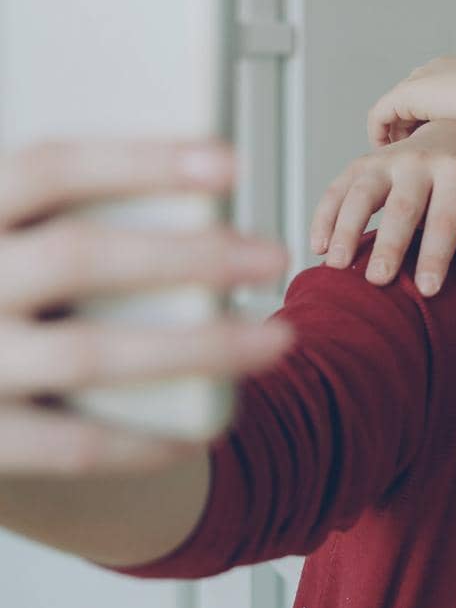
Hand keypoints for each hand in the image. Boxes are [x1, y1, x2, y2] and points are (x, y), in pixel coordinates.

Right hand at [0, 140, 291, 475]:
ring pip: (88, 353)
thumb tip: (206, 211)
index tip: (232, 164)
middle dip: (190, 254)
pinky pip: (72, 445)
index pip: (49, 169)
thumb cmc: (5, 294)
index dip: (141, 161)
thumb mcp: (16, 244)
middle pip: (78, 255)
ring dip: (197, 348)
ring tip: (277, 341)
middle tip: (274, 257)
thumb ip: (67, 224)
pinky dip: (145, 439)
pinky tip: (208, 429)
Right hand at [311, 120, 455, 295]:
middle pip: (402, 208)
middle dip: (389, 245)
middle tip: (378, 280)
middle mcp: (420, 162)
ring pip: (361, 194)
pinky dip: (324, 217)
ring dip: (346, 229)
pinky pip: (337, 188)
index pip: (446, 219)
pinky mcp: (361, 163)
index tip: (427, 290)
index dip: (436, 255)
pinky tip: (319, 247)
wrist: (452, 133)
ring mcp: (387, 160)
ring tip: (338, 265)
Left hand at [366, 53, 455, 148]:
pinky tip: (387, 156)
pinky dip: (381, 134)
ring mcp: (424, 79)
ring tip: (398, 158)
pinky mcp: (406, 94)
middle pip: (418, 95)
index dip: (438, 119)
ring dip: (396, 131)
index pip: (445, 90)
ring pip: (399, 106)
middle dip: (414, 122)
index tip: (440, 145)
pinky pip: (382, 115)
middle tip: (414, 153)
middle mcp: (443, 69)